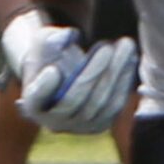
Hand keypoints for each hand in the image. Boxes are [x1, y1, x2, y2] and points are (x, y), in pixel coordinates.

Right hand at [4, 10, 136, 132]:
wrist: (63, 74)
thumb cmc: (48, 55)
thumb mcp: (43, 43)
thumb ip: (51, 40)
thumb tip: (69, 36)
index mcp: (33, 104)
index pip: (37, 100)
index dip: (44, 88)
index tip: (53, 70)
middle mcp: (54, 122)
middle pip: (74, 100)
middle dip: (93, 72)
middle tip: (107, 47)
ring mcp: (78, 127)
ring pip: (99, 103)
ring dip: (115, 73)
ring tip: (125, 46)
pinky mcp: (100, 124)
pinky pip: (114, 105)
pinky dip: (123, 81)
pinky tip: (130, 58)